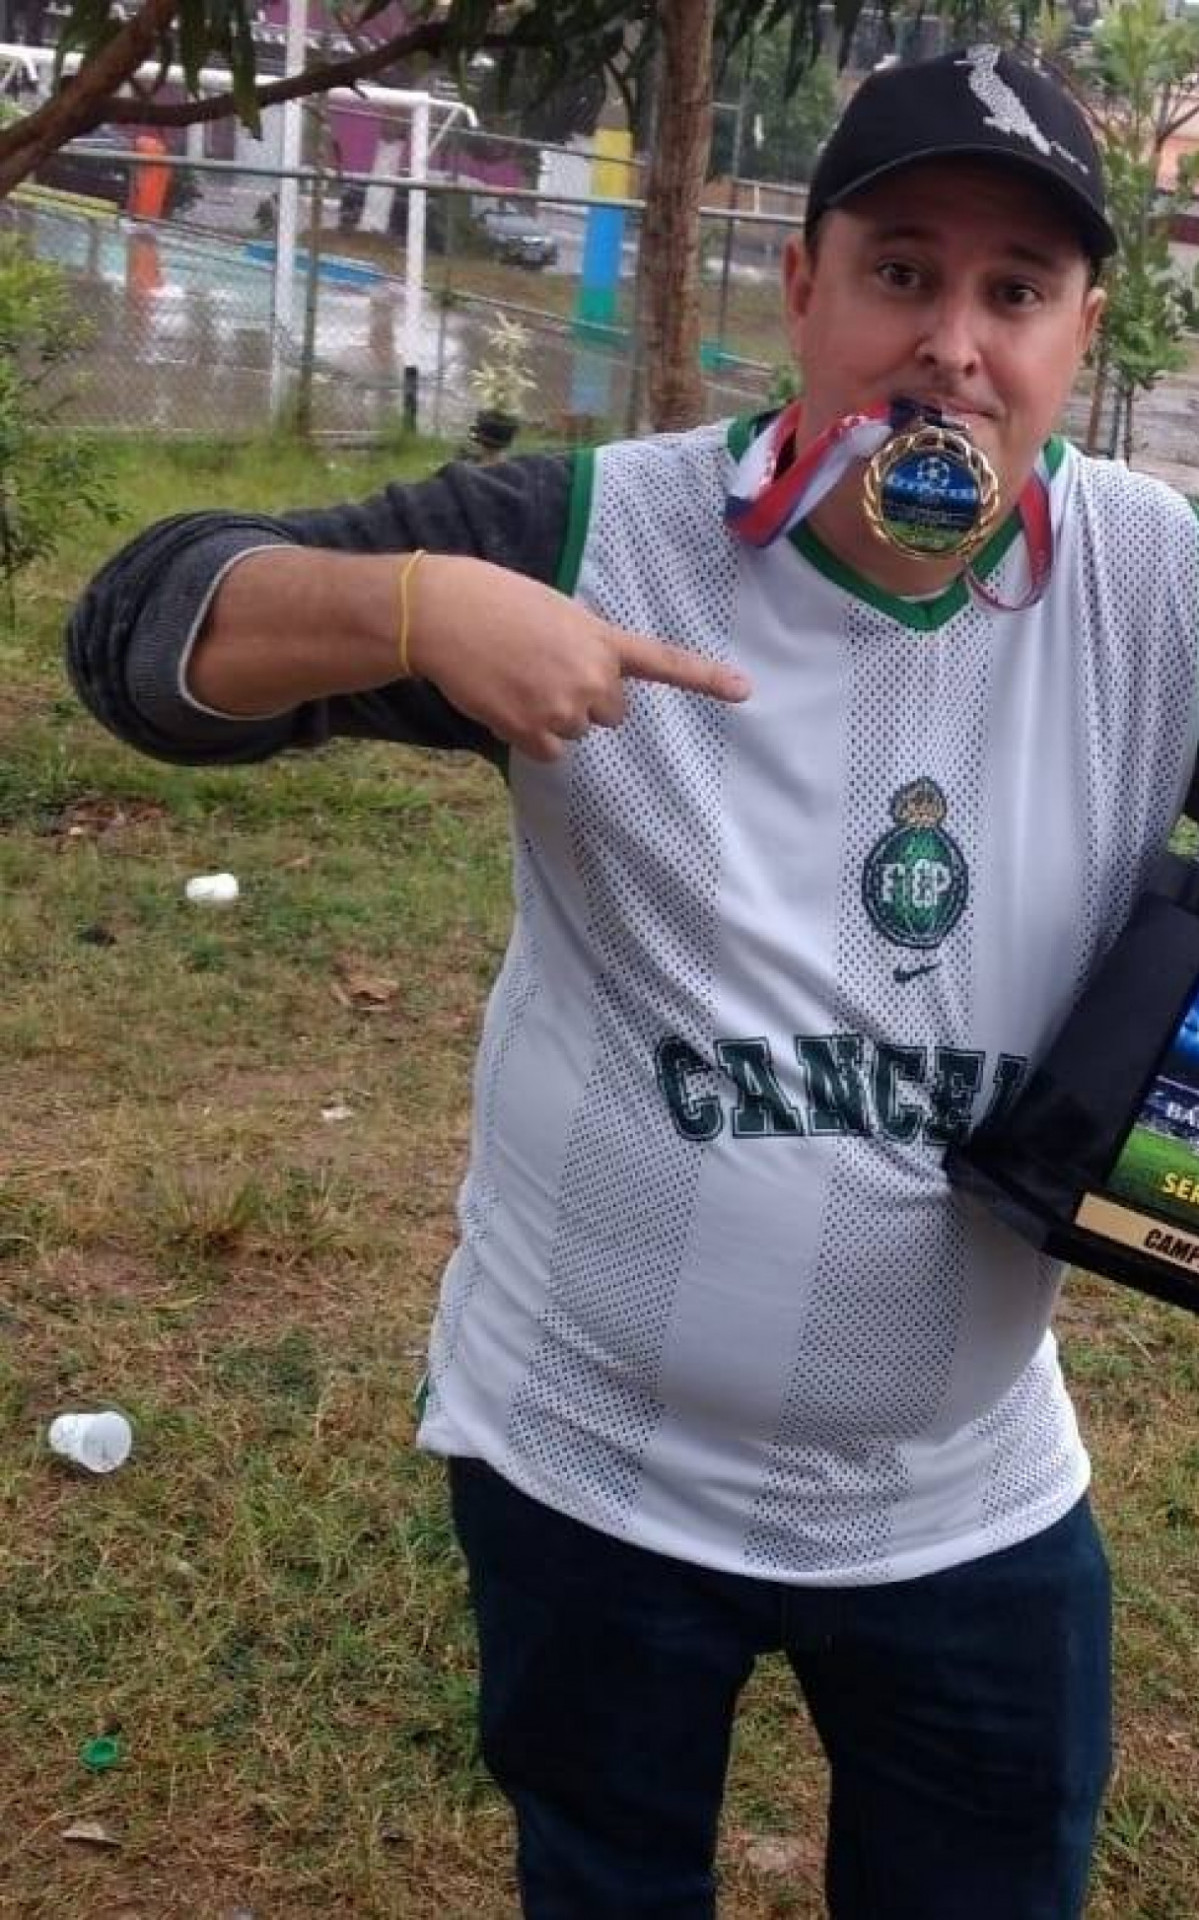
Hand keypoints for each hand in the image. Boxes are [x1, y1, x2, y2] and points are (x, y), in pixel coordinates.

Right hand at [408, 555, 750, 761]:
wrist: (447, 614)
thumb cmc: (495, 602)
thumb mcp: (557, 612)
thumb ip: (585, 645)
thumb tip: (588, 684)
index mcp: (602, 641)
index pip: (664, 663)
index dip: (706, 679)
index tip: (744, 691)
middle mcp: (593, 678)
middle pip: (612, 714)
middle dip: (586, 701)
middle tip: (546, 672)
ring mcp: (565, 708)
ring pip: (577, 733)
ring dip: (554, 717)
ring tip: (517, 680)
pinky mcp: (534, 732)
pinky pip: (550, 752)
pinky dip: (530, 736)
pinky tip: (506, 702)